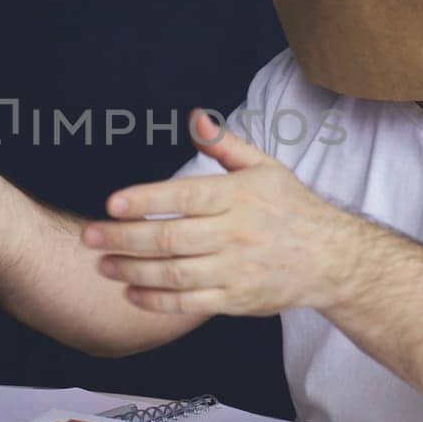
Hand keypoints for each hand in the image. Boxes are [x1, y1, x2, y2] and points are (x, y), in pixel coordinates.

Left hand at [82, 110, 360, 314]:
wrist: (332, 259)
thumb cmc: (292, 208)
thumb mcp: (266, 168)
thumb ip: (225, 146)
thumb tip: (194, 118)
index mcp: (240, 197)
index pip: (185, 197)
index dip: (146, 200)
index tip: (113, 202)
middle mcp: (237, 234)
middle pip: (172, 239)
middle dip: (125, 238)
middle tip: (90, 236)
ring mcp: (237, 271)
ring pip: (175, 274)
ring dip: (133, 271)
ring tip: (103, 264)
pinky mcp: (237, 300)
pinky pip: (189, 303)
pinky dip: (156, 301)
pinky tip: (131, 292)